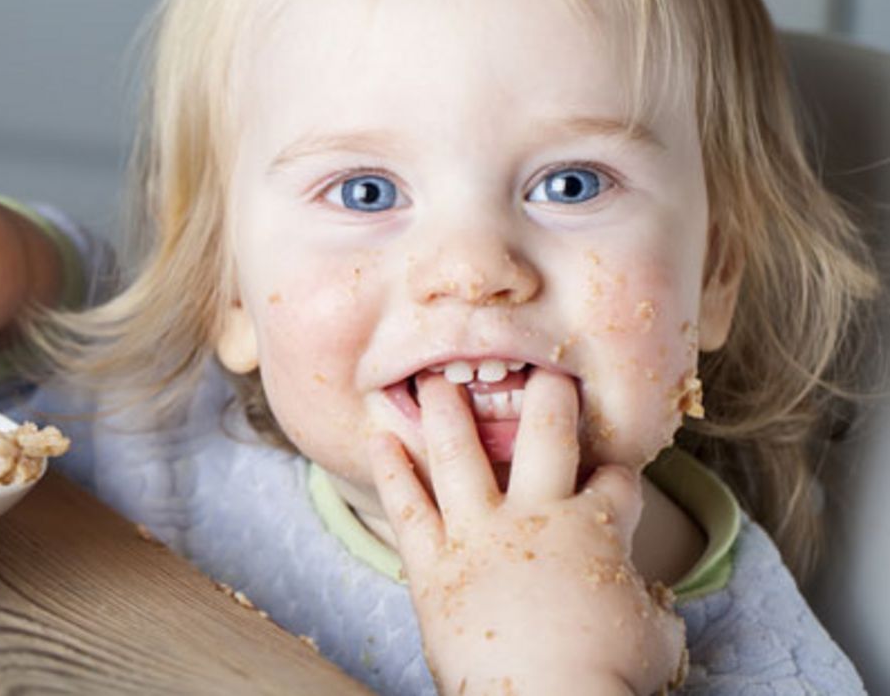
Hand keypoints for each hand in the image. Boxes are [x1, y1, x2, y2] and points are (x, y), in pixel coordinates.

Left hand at [369, 370, 684, 694]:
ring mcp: (478, 537)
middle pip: (547, 434)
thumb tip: (647, 605)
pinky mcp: (432, 567)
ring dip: (447, 411)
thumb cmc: (606, 679)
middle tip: (543, 367)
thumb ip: (646, 606)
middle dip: (550, 394)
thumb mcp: (654, 637)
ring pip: (459, 454)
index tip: (610, 474)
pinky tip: (378, 437)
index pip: (615, 481)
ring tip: (433, 379)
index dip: (616, 475)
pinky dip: (391, 471)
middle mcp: (535, 517)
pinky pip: (406, 507)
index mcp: (595, 529)